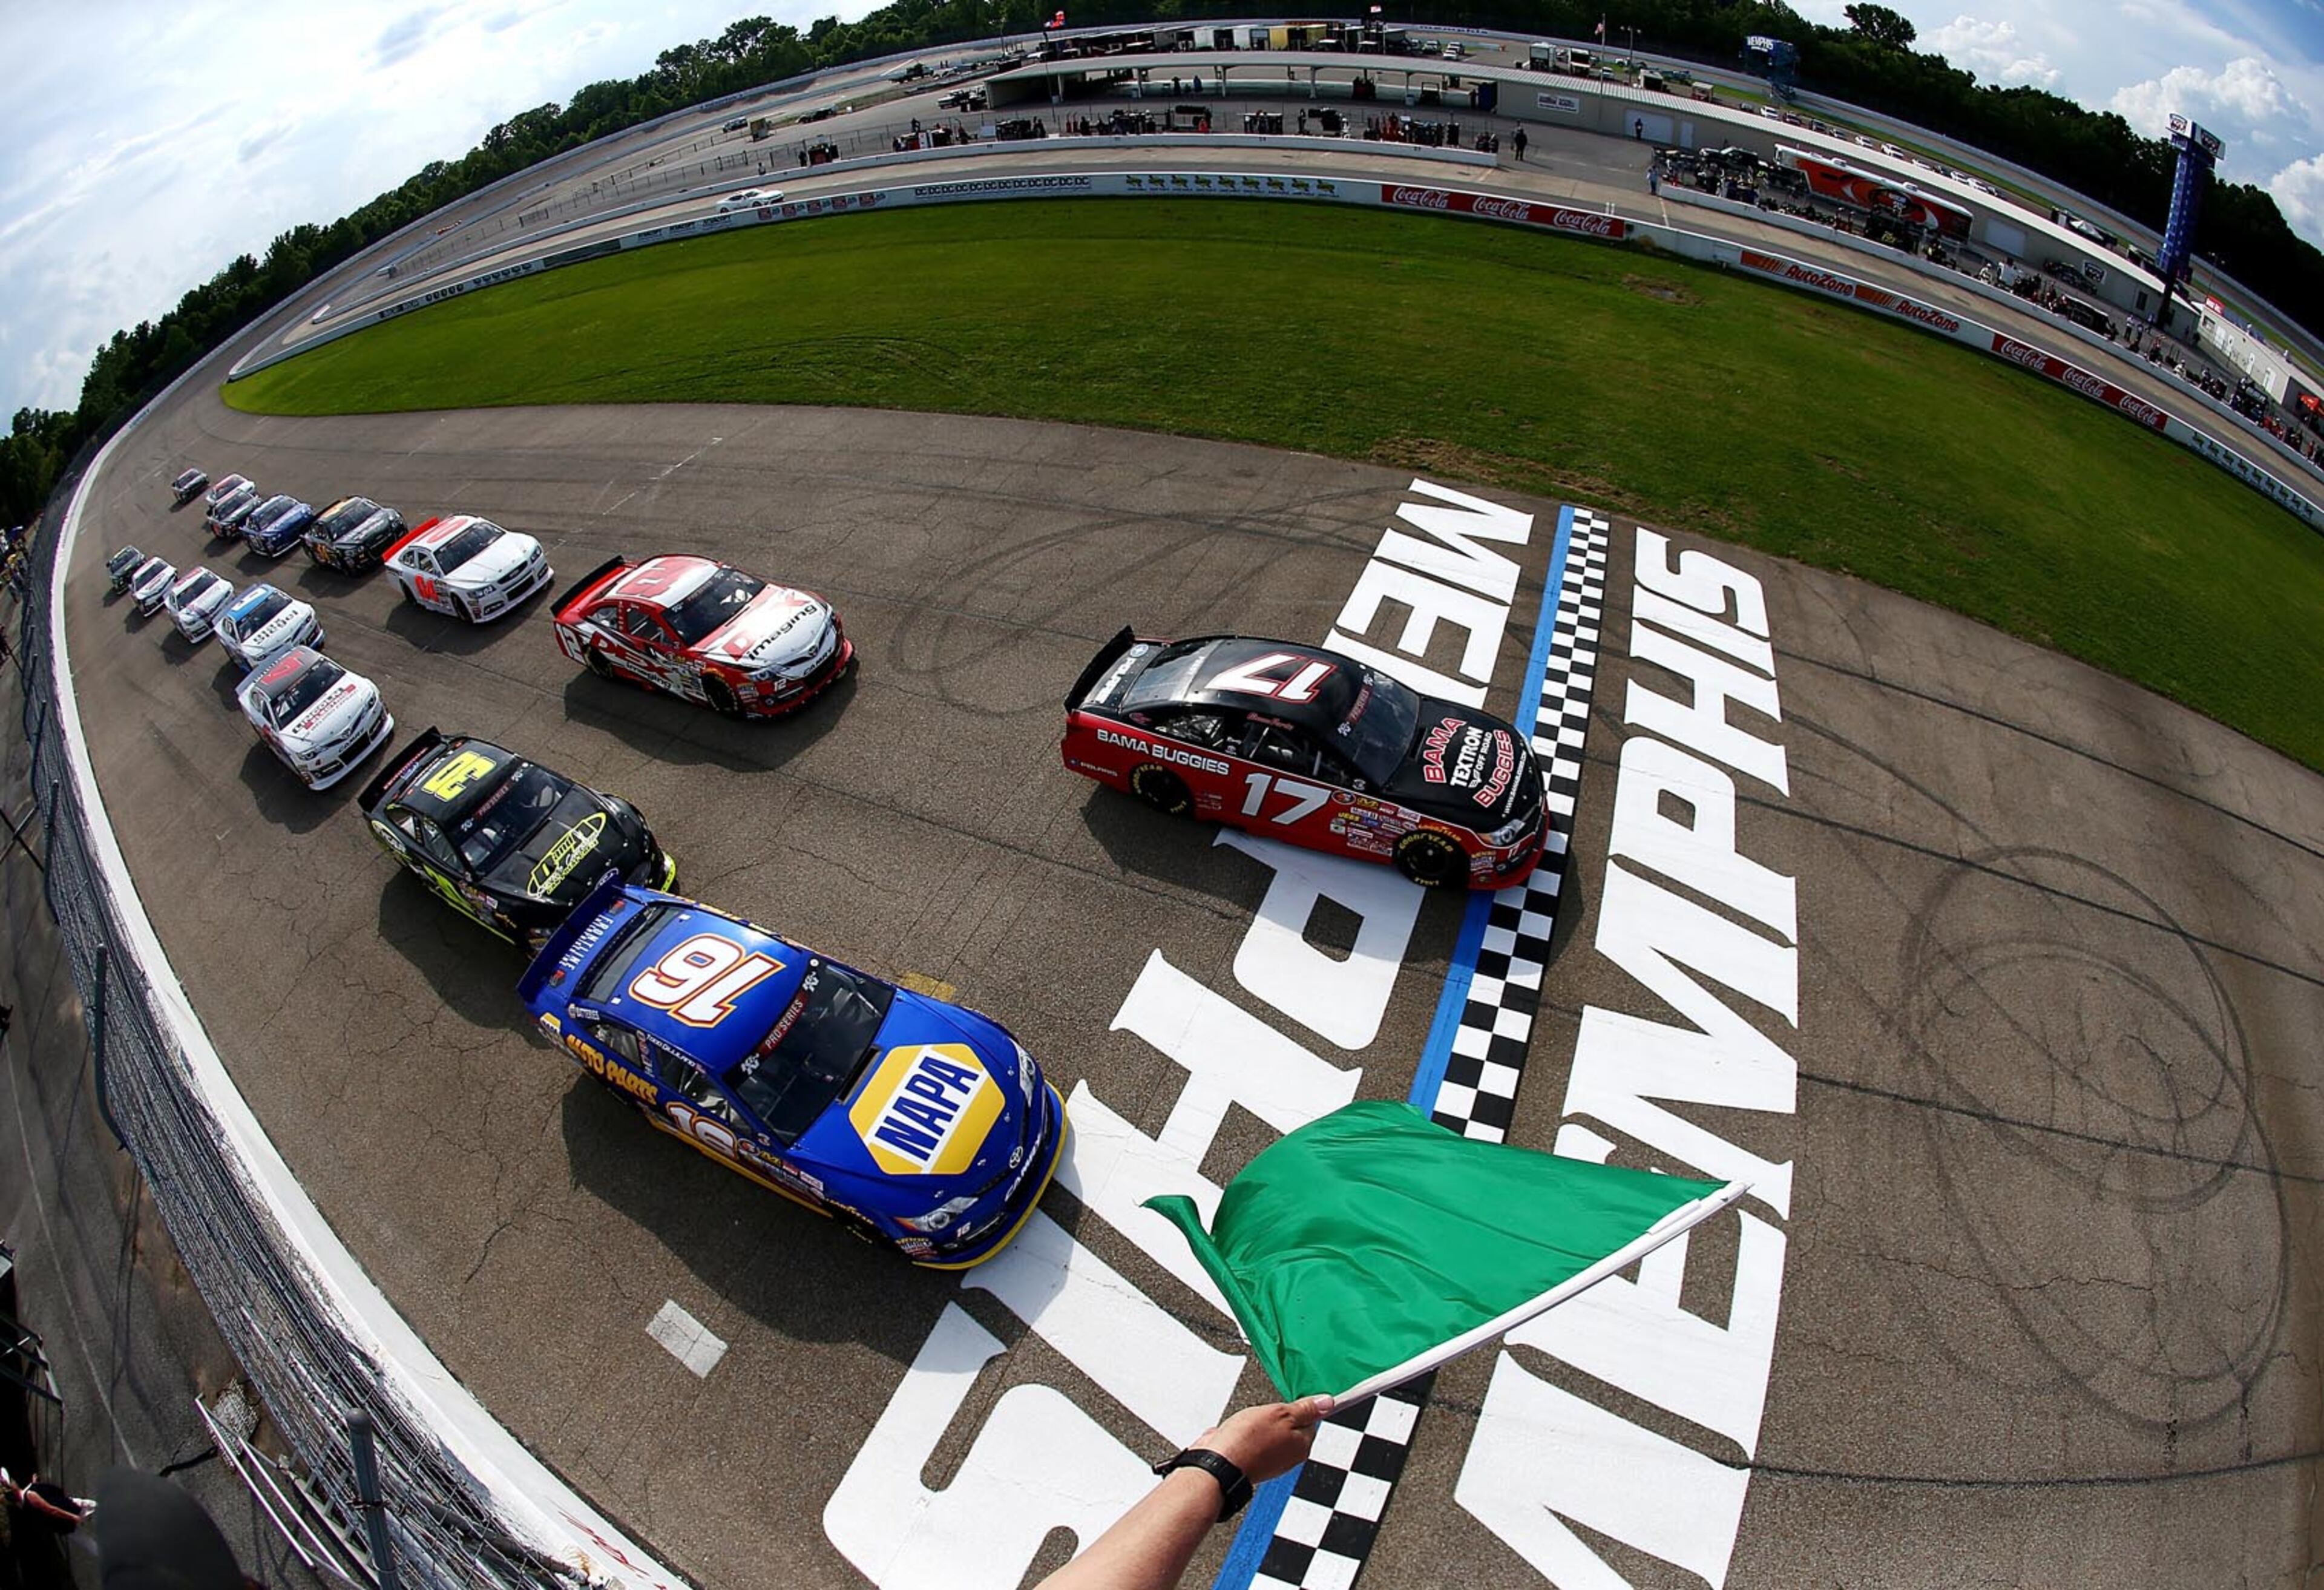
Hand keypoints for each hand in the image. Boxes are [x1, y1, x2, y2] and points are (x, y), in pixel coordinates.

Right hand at [1192, 1395, 1334, 1483]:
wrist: (1217, 1467)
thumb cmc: (1247, 1441)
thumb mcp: (1280, 1413)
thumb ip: (1305, 1408)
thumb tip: (1328, 1402)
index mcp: (1302, 1445)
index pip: (1309, 1420)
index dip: (1294, 1408)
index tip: (1283, 1404)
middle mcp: (1288, 1458)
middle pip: (1287, 1427)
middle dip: (1272, 1417)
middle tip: (1261, 1414)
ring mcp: (1269, 1463)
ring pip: (1265, 1433)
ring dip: (1254, 1425)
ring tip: (1245, 1425)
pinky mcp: (1250, 1464)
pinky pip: (1247, 1442)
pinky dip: (1240, 1435)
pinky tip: (1233, 1434)